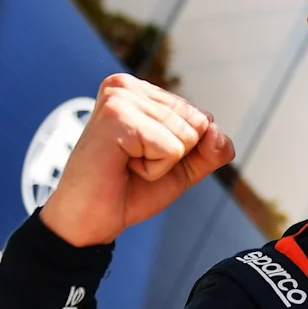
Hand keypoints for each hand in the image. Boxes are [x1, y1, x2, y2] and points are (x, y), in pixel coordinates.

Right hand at [39, 73, 234, 246]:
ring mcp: (120, 99)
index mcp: (140, 91)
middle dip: (173, 156)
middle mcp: (127, 87)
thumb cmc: (128, 191)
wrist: (90, 221)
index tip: (143, 157)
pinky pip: (170, 148)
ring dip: (161, 163)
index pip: (200, 117)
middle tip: (133, 163)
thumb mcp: (181, 168)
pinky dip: (154, 169)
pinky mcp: (117, 118)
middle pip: (196, 123)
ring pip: (185, 135)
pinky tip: (123, 166)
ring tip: (127, 164)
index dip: (182, 150)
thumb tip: (218, 133)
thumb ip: (210, 150)